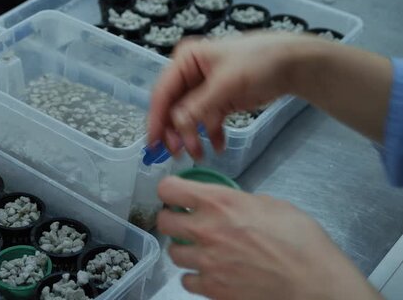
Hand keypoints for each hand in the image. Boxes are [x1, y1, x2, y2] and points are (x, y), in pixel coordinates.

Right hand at [148, 32, 323, 159]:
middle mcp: (190, 74)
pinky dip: (210, 134)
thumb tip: (175, 125)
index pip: (163, 93)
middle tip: (179, 154)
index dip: (156, 119)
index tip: (153, 144)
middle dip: (176, 132)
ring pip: (188, 118)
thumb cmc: (258, 63)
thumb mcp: (226, 84)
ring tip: (200, 155)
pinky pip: (207, 121)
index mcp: (186, 61)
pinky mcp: (218, 100)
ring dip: (193, 137)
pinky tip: (218, 147)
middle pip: (174, 108)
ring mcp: (204, 88)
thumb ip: (198, 106)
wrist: (294, 64)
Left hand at [156, 177, 381, 299]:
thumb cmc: (302, 241)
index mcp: (220, 202)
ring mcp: (206, 262)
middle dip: (172, 219)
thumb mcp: (272, 205)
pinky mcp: (212, 289)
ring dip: (184, 249)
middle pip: (164, 221)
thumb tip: (229, 204)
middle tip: (184, 222)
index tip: (176, 194)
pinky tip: (209, 272)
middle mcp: (206, 229)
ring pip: (172, 253)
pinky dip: (195, 276)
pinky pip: (186, 280)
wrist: (315, 283)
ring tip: (201, 249)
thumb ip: (240, 201)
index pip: (170, 188)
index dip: (170, 190)